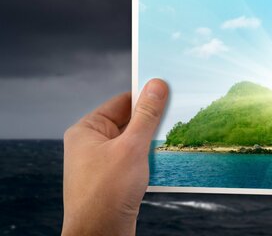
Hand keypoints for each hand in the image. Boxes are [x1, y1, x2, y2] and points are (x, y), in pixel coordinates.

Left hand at [62, 79, 168, 235]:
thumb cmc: (107, 192)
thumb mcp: (132, 146)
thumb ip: (147, 115)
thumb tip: (157, 85)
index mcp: (87, 130)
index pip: (121, 102)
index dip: (144, 95)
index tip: (169, 90)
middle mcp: (90, 144)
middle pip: (128, 121)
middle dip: (151, 120)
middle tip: (177, 113)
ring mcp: (100, 163)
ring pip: (133, 141)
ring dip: (152, 141)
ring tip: (172, 138)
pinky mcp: (112, 180)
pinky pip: (133, 159)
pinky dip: (148, 158)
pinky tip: (163, 160)